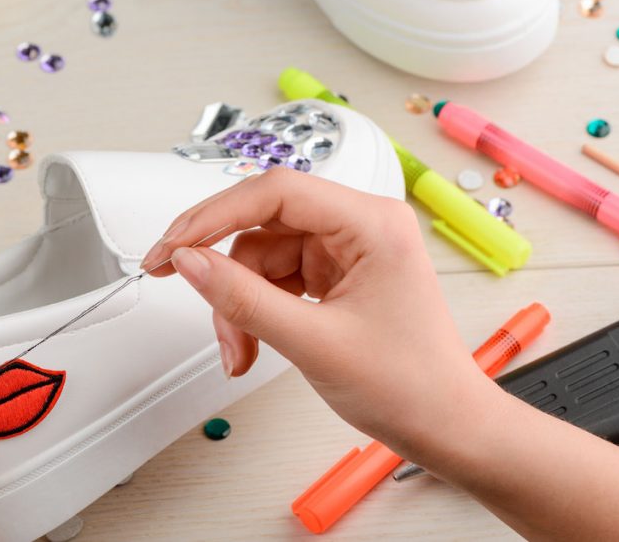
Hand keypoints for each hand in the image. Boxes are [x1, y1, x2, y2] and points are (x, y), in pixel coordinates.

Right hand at [140, 169, 494, 453]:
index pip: (275, 192)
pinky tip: (251, 342)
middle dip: (224, 271)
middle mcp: (359, 227)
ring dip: (239, 303)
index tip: (173, 245)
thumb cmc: (411, 386)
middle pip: (262, 226)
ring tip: (238, 349)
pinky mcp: (334, 276)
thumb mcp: (313, 342)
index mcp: (372, 223)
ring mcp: (345, 252)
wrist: (445, 427)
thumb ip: (244, 299)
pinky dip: (254, 311)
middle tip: (176, 281)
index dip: (213, 215)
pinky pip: (274, 279)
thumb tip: (190, 262)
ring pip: (261, 257)